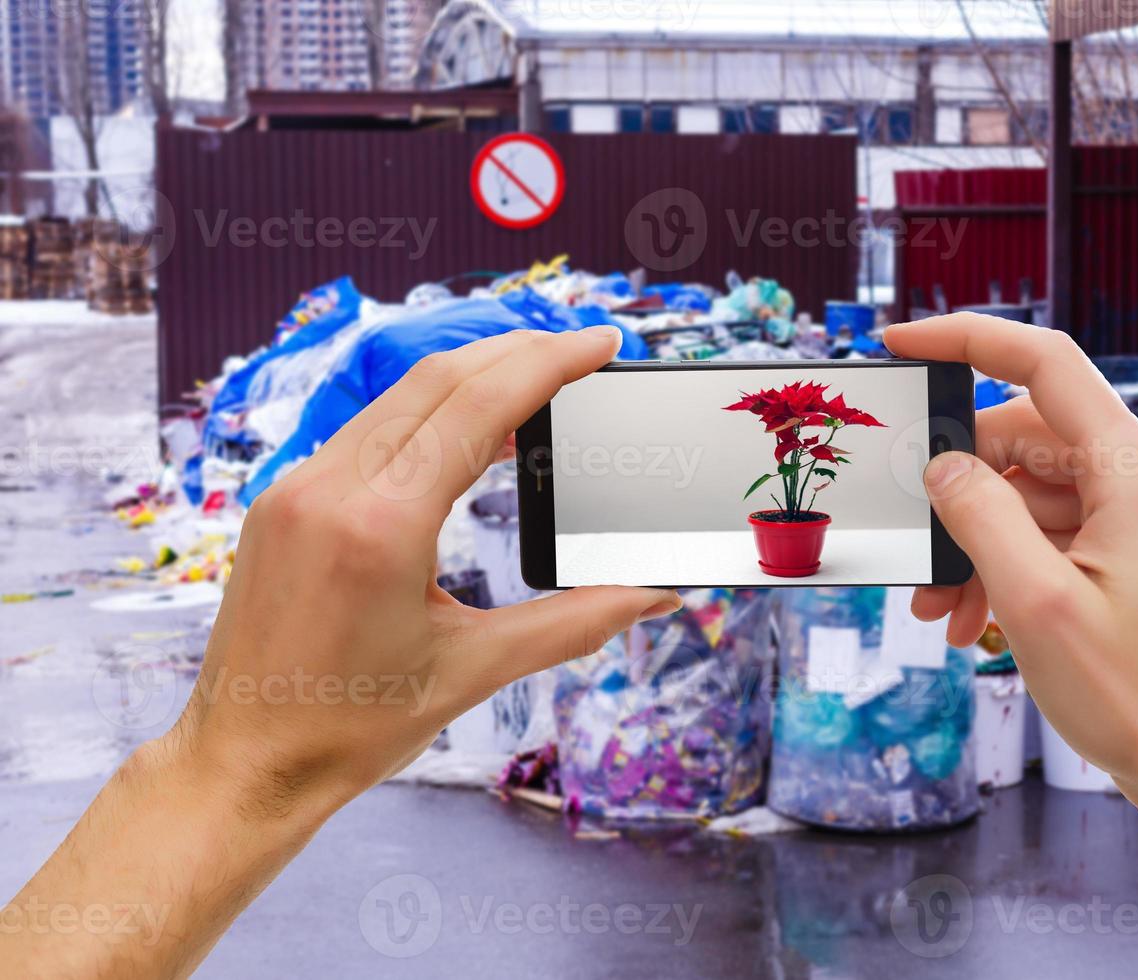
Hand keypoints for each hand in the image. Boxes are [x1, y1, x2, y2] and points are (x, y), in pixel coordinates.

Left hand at [181, 326, 681, 815]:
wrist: (245, 764)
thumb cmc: (351, 728)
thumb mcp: (475, 669)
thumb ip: (576, 623)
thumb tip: (655, 594)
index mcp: (379, 526)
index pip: (478, 406)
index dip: (550, 363)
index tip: (601, 343)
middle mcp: (329, 489)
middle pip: (439, 380)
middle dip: (519, 351)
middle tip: (583, 348)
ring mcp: (297, 489)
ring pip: (398, 396)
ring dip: (472, 375)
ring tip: (537, 378)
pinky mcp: (284, 501)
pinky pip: (366, 428)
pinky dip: (426, 411)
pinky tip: (466, 426)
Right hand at [885, 314, 1137, 979]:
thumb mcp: (1034, 601)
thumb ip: (978, 515)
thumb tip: (943, 465)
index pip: (1046, 364)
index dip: (966, 340)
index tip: (902, 343)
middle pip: (1031, 440)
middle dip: (961, 489)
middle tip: (914, 550)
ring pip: (1041, 495)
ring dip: (982, 541)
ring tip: (941, 609)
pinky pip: (1065, 533)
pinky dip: (1016, 563)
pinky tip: (978, 617)